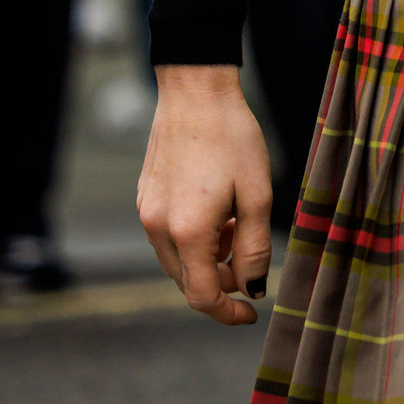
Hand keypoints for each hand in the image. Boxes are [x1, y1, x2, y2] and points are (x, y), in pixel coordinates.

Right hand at [137, 66, 272, 326]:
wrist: (196, 92)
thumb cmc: (232, 137)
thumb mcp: (258, 193)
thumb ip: (255, 247)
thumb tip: (253, 287)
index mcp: (188, 232)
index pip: (200, 296)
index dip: (227, 312)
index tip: (252, 312)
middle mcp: (158, 228)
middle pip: (188, 280)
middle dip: (222, 279)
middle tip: (250, 252)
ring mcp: (146, 212)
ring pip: (178, 258)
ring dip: (209, 256)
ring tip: (237, 222)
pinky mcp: (145, 196)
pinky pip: (168, 234)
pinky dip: (194, 236)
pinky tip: (217, 208)